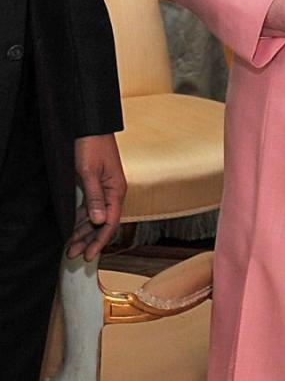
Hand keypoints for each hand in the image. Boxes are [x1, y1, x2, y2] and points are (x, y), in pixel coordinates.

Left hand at [68, 134, 125, 260]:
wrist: (90, 125)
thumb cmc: (92, 144)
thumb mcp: (90, 171)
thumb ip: (95, 197)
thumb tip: (100, 221)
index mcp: (116, 191)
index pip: (110, 223)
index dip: (99, 241)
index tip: (89, 255)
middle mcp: (113, 193)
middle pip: (102, 224)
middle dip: (88, 241)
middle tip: (74, 255)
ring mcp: (105, 189)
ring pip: (95, 218)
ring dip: (83, 232)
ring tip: (71, 246)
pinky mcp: (96, 185)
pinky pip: (90, 208)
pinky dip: (81, 220)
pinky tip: (72, 228)